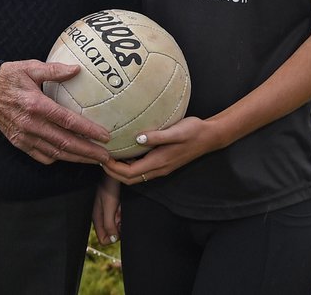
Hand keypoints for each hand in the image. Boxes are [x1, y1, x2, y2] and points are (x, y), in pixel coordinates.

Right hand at [0, 60, 111, 164]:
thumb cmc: (8, 76)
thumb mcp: (31, 67)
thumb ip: (55, 70)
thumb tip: (77, 69)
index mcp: (36, 104)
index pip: (68, 121)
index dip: (88, 130)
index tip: (105, 136)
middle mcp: (31, 124)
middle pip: (65, 142)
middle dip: (88, 151)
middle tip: (106, 156)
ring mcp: (24, 136)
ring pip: (55, 153)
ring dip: (76, 158)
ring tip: (94, 160)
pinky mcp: (18, 142)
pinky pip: (41, 156)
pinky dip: (57, 158)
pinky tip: (70, 156)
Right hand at [93, 175, 120, 244]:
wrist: (115, 169)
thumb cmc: (109, 184)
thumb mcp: (109, 205)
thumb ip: (109, 224)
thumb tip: (113, 239)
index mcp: (97, 218)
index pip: (104, 239)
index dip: (114, 235)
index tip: (117, 223)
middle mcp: (103, 216)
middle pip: (114, 232)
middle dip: (120, 224)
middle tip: (120, 210)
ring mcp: (110, 211)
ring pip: (119, 223)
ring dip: (123, 215)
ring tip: (121, 202)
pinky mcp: (115, 206)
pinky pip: (122, 214)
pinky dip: (125, 209)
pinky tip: (123, 200)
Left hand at [99, 116, 218, 184]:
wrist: (210, 136)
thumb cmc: (193, 131)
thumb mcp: (176, 131)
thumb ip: (157, 136)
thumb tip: (137, 139)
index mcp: (158, 162)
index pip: (129, 173)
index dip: (113, 168)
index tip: (102, 157)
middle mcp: (159, 168)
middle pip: (129, 179)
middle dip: (112, 172)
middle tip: (100, 158)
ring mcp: (162, 167)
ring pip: (135, 176)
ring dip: (120, 170)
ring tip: (109, 156)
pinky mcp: (164, 163)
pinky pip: (142, 170)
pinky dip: (130, 165)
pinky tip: (126, 152)